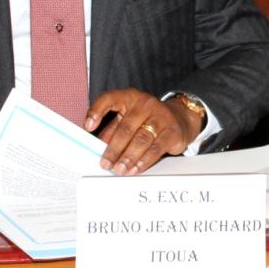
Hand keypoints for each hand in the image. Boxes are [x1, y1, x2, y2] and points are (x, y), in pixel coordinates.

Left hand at [85, 89, 203, 175]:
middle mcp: (146, 104)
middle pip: (126, 127)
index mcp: (130, 98)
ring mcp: (161, 116)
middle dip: (114, 149)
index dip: (97, 111)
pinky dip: (144, 161)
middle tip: (106, 163)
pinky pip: (156, 148)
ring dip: (128, 157)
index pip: (110, 98)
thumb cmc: (147, 119)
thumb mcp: (127, 119)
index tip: (88, 127)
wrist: (180, 118)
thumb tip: (95, 147)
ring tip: (120, 169)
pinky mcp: (172, 131)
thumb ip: (111, 131)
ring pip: (141, 139)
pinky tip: (136, 168)